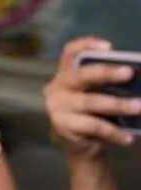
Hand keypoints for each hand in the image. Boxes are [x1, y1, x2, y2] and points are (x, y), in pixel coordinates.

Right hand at [44, 37, 140, 158]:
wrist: (80, 143)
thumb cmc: (93, 110)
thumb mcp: (98, 92)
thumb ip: (109, 82)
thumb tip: (137, 78)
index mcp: (67, 73)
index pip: (70, 53)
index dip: (86, 45)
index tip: (108, 47)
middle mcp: (58, 87)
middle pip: (81, 75)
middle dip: (106, 72)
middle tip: (129, 72)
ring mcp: (58, 107)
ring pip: (90, 102)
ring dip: (118, 105)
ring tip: (139, 107)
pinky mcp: (63, 126)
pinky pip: (93, 126)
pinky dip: (113, 132)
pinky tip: (128, 137)